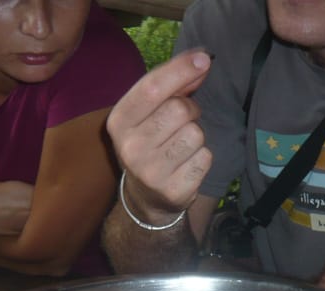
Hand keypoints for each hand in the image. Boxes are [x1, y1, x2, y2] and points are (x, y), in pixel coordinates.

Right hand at [106, 49, 213, 222]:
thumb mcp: (148, 114)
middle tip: (182, 123)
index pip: (152, 88)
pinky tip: (186, 164)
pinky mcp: (174, 191)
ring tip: (182, 147)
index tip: (204, 59)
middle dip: (190, 110)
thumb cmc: (150, 143)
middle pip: (180, 109)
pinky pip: (205, 157)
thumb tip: (201, 61)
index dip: (181, 69)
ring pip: (196, 133)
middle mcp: (130, 147)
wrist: (146, 198)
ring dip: (197, 136)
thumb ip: (173, 86)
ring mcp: (151, 172)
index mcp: (119, 122)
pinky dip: (202, 157)